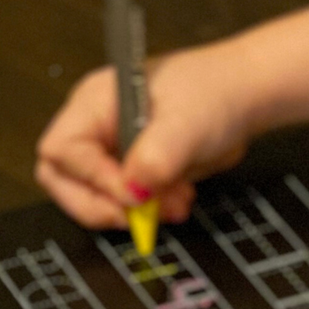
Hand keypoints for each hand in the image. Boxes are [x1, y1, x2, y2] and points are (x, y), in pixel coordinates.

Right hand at [34, 43, 258, 229]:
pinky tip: (179, 199)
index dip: (93, 179)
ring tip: (174, 203)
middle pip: (64, 180)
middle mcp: (97, 127)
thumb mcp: (187, 123)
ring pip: (95, 198)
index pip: (64, 150)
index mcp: (94, 103)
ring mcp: (114, 150)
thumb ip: (158, 156)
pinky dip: (150, 211)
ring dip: (131, 212)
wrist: (245, 98)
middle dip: (100, 205)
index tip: (134, 196)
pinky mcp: (135, 171)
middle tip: (139, 216)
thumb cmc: (214, 92)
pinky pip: (126, 203)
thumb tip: (134, 190)